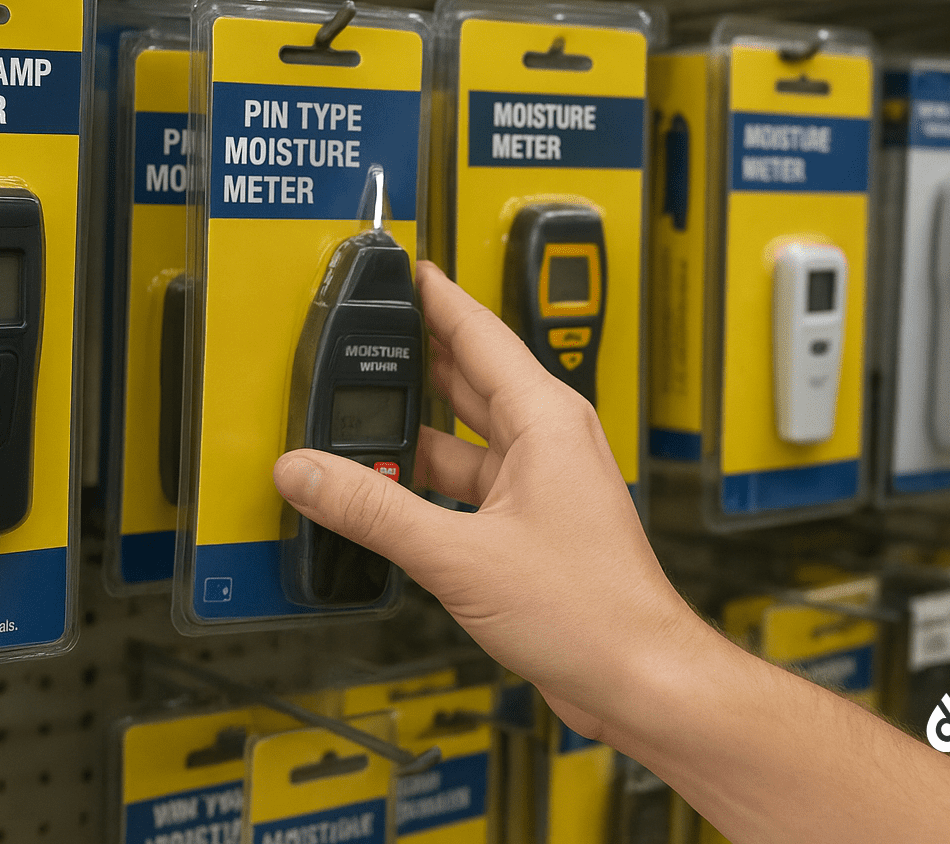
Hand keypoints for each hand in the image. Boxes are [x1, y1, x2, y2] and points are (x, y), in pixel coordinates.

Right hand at [274, 260, 707, 742]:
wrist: (640, 679)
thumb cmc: (592, 613)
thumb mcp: (460, 556)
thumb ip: (375, 510)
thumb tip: (310, 472)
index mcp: (545, 419)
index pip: (478, 330)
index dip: (434, 296)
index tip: (400, 270)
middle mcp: (547, 441)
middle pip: (466, 379)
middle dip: (411, 364)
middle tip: (360, 342)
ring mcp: (541, 483)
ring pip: (462, 438)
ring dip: (413, 438)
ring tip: (352, 430)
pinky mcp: (531, 524)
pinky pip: (468, 483)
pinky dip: (426, 485)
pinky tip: (388, 497)